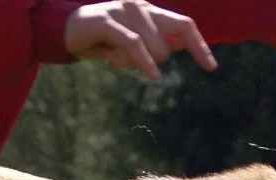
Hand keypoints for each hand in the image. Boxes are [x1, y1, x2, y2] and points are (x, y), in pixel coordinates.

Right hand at [65, 0, 216, 79]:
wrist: (64, 31)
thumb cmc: (102, 40)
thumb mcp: (132, 44)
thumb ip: (154, 43)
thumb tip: (177, 46)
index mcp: (150, 12)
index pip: (184, 25)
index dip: (200, 45)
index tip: (211, 67)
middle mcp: (141, 7)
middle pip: (178, 30)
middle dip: (165, 55)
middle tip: (141, 68)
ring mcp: (125, 11)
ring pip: (156, 46)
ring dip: (139, 63)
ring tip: (114, 59)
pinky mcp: (107, 21)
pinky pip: (135, 45)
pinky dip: (145, 63)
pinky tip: (153, 76)